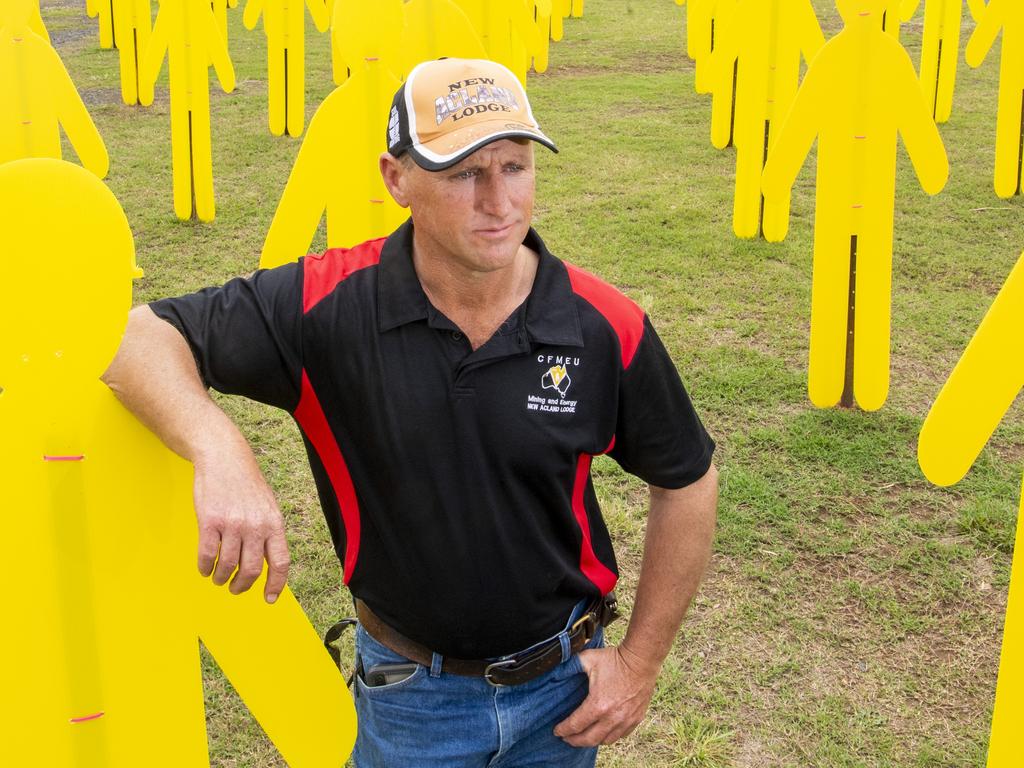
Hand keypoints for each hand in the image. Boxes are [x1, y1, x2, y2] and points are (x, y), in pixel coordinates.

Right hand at [192, 449, 289, 602]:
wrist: (224, 458)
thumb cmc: (247, 484)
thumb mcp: (268, 506)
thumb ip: (269, 532)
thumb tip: (269, 563)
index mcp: (274, 523)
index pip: (280, 562)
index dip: (276, 584)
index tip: (269, 599)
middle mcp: (256, 526)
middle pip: (252, 570)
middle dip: (242, 586)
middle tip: (235, 589)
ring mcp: (232, 524)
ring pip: (228, 566)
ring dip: (221, 578)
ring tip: (219, 578)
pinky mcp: (210, 521)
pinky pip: (207, 555)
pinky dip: (205, 568)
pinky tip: (205, 569)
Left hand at [553, 644, 659, 746]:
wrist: (641, 660)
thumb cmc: (615, 659)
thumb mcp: (588, 659)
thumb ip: (570, 666)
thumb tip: (556, 670)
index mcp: (598, 705)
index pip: (575, 725)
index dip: (563, 730)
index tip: (556, 731)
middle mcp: (612, 717)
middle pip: (589, 739)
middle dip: (575, 741)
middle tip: (566, 738)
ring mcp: (626, 720)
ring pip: (605, 740)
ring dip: (592, 741)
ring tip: (583, 737)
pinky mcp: (636, 719)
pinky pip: (620, 736)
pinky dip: (609, 736)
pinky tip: (603, 732)